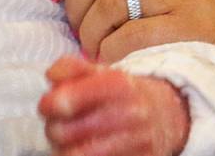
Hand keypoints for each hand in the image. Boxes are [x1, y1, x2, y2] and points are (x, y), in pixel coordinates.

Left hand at [39, 55, 189, 155]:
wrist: (166, 115)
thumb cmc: (123, 92)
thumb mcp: (101, 71)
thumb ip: (71, 67)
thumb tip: (51, 77)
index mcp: (116, 84)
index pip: (67, 101)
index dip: (48, 105)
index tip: (48, 106)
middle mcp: (128, 114)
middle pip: (64, 131)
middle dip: (53, 128)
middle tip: (57, 124)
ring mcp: (135, 143)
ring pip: (75, 154)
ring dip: (63, 148)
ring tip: (67, 140)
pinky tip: (85, 149)